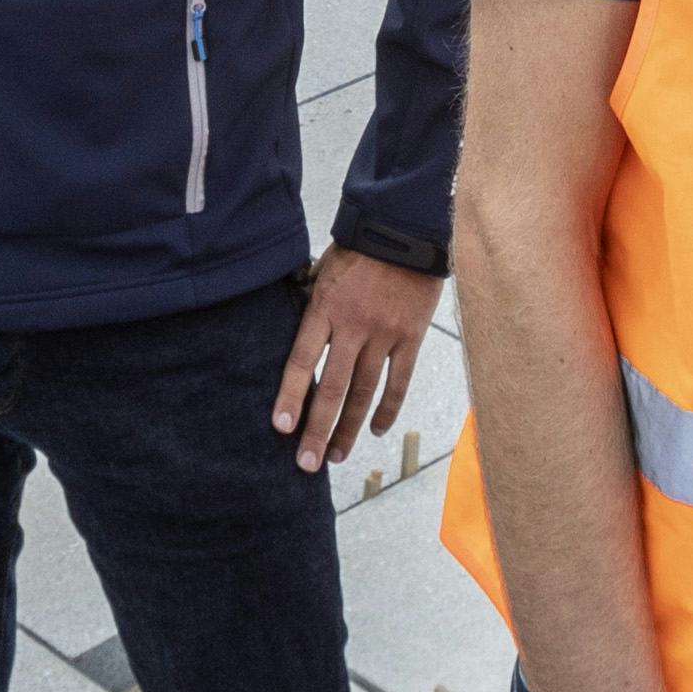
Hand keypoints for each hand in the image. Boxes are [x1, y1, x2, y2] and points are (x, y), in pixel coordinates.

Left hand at [273, 249, 437, 467]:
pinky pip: (399, 381)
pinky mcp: (411, 337)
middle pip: (332, 388)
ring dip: (350, 428)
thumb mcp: (321, 268)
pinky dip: (387, 409)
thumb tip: (286, 323)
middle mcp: (353, 326)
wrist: (405, 228)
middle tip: (306, 464)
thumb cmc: (358, 247)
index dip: (291, 397)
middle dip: (317, 429)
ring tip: (336, 455)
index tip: (282, 428)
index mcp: (325, 308)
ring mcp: (384, 334)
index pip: (301, 361)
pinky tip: (376, 430)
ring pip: (364, 392)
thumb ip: (307, 300)